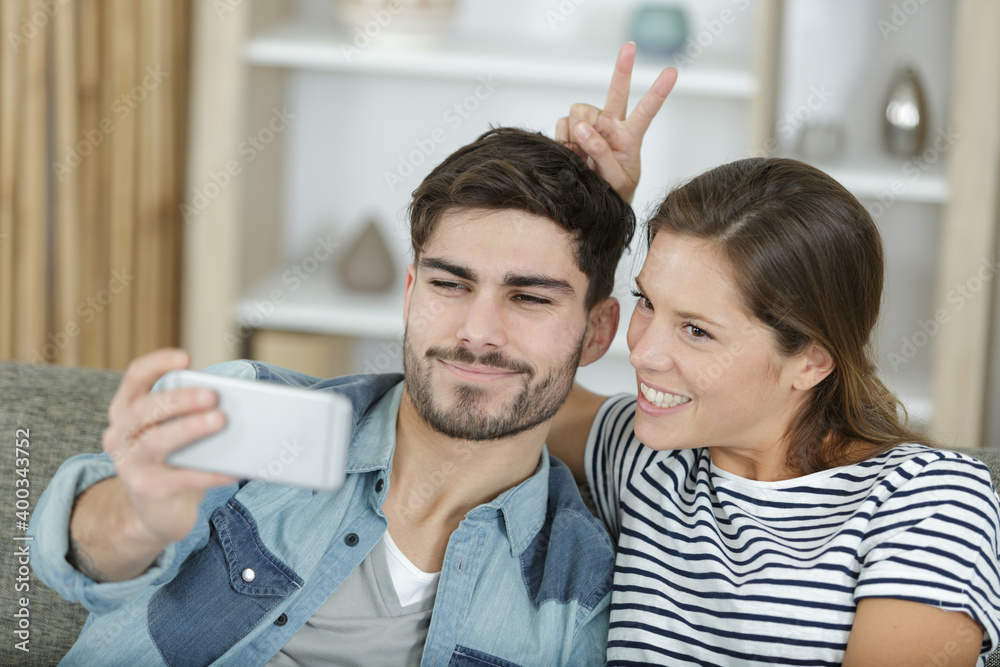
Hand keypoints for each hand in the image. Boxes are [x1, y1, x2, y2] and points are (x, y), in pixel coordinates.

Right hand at [101, 348, 236, 548]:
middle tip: (213, 395)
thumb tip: (235, 402)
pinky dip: (208, 473)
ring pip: (156, 441)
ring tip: (220, 421)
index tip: (186, 358)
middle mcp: (120, 435)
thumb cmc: (173, 461)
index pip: (134, 377)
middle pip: (145, 409)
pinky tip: (231, 470)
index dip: (157, 363)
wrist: (155, 512)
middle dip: (180, 399)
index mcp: (126, 412)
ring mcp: (130, 465)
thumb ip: (191, 414)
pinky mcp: (147, 491)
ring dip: (190, 429)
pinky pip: (180, 479)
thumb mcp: (176, 432)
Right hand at [555, 42, 677, 203]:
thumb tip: (582, 128)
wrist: (596, 200)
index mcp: (631, 136)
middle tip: (630, 47)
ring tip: (582, 156)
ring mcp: (592, 124)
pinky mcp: (573, 128)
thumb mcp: (614, 180)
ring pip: (578, 112)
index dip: (658, 92)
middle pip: (617, 92)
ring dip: (576, 133)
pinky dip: (564, 139)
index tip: (672, 73)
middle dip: (623, 69)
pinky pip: (563, 124)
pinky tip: (573, 153)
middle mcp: (612, 124)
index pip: (646, 112)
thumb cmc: (614, 191)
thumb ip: (601, 155)